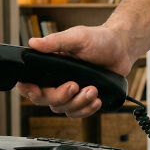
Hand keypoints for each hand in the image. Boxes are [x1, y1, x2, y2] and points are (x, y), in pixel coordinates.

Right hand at [15, 25, 134, 118]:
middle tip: (74, 85)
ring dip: (78, 103)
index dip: (28, 90)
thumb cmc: (99, 39)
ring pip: (63, 109)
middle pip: (45, 100)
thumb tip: (33, 42)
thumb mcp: (77, 37)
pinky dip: (87, 109)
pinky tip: (96, 100)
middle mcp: (56, 80)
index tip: (36, 90)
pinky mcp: (84, 99)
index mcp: (48, 65)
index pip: (29, 83)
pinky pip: (78, 113)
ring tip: (93, 89)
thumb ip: (55, 41)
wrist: (122, 49)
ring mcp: (70, 91)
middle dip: (60, 96)